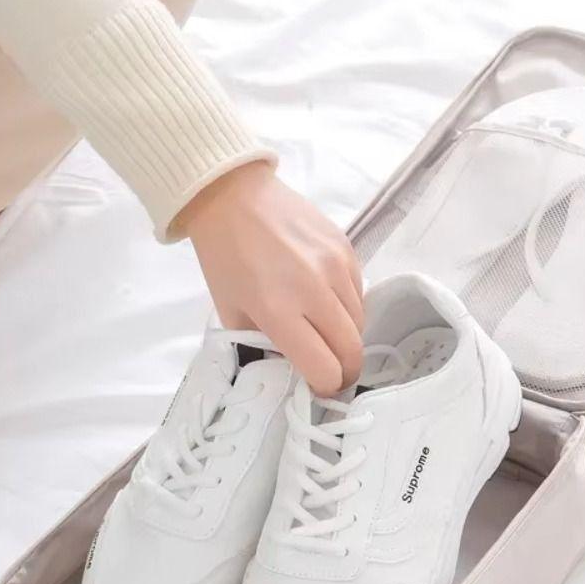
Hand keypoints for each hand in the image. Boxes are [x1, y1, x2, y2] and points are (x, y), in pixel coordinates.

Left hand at [178, 162, 363, 395]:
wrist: (233, 196)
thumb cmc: (225, 257)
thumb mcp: (231, 311)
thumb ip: (262, 343)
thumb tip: (292, 367)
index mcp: (278, 310)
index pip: (323, 367)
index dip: (325, 386)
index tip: (319, 387)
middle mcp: (313, 291)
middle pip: (351, 350)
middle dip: (345, 370)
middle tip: (334, 373)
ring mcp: (335, 267)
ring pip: (359, 323)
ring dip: (347, 337)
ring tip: (328, 335)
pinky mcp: (347, 248)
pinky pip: (360, 294)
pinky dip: (349, 307)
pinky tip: (328, 302)